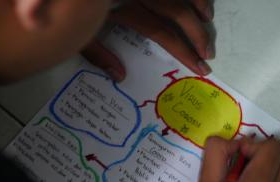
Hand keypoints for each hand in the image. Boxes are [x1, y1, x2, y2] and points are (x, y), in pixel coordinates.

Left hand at [82, 0, 214, 80]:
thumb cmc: (71, 7)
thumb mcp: (79, 32)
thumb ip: (98, 53)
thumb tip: (120, 76)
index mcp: (127, 8)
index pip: (163, 33)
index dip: (183, 51)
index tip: (199, 66)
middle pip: (177, 12)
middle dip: (197, 34)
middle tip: (207, 55)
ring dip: (198, 5)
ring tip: (208, 22)